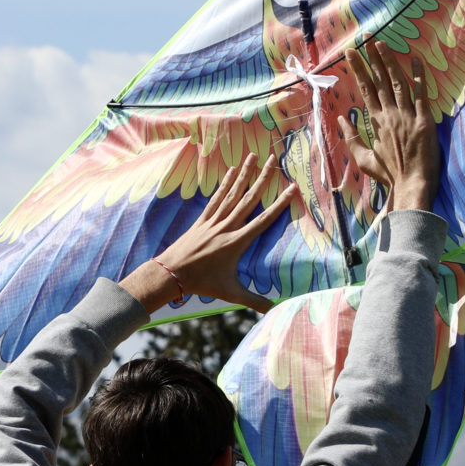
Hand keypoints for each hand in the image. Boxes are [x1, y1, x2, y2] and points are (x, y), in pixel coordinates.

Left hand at [121, 155, 292, 315]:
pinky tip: (231, 171)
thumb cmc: (202, 283)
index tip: (292, 187)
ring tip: (253, 155)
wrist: (172, 273)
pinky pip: (217, 198)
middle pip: (249, 198)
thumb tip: (275, 310)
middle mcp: (227, 227)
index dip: (280, 203)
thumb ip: (254, 301)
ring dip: (244, 173)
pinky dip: (225, 184)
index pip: (264, 219)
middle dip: (262, 178)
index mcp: (237, 242)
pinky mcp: (202, 220)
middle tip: (272, 159)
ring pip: (233, 193)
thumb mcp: (231, 293)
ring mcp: (213, 221)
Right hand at [341, 46, 439, 212]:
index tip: (351, 53)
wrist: (410, 185)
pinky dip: (418, 76)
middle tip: (365, 39)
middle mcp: (390, 115)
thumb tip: (340, 119)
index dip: (358, 69)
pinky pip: (420, 94)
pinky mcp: (424, 121)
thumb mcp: (363, 159)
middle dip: (371, 58)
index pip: (365, 90)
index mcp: (376, 122)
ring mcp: (407, 116)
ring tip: (382, 44)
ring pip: (397, 83)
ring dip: (389, 62)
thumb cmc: (388, 174)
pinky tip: (415, 59)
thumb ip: (351, 137)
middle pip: (378, 81)